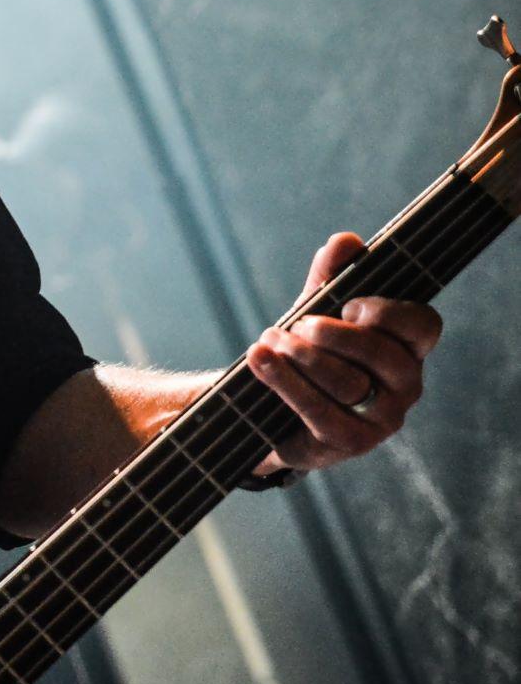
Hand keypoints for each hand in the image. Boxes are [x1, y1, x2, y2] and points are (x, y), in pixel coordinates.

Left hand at [245, 232, 442, 474]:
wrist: (271, 409)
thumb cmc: (308, 353)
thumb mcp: (317, 311)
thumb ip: (330, 278)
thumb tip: (345, 241)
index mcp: (407, 349)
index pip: (423, 325)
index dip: (388, 311)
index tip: (348, 304)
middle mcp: (406, 386)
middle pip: (383, 354)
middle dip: (334, 334)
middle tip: (297, 324)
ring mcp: (382, 419)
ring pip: (349, 383)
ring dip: (303, 357)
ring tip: (269, 340)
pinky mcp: (349, 442)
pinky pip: (321, 412)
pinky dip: (286, 383)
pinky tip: (259, 359)